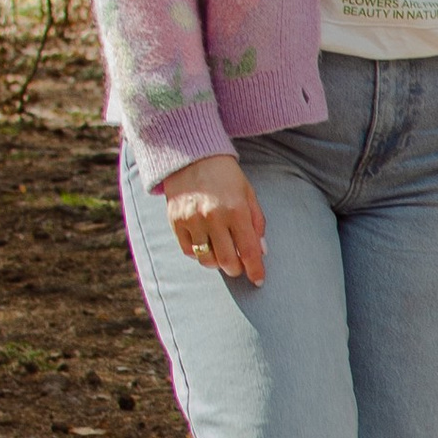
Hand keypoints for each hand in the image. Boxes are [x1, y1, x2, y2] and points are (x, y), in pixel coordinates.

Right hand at [160, 152, 266, 284]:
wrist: (191, 156)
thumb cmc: (225, 176)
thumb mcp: (248, 194)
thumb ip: (256, 223)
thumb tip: (261, 251)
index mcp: (236, 210)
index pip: (249, 250)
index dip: (255, 270)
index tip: (258, 280)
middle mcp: (213, 217)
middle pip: (227, 261)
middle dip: (236, 269)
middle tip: (239, 266)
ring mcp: (192, 220)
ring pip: (206, 259)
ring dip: (217, 263)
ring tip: (222, 254)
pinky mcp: (175, 221)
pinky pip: (188, 251)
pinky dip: (199, 254)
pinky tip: (205, 245)